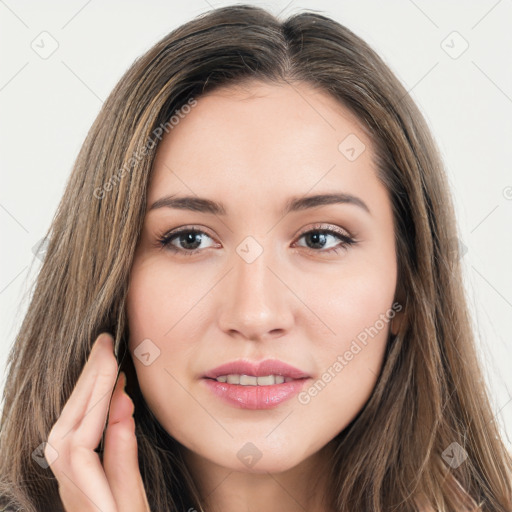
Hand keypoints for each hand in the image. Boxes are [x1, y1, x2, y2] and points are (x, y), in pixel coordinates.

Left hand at [45, 333, 149, 510]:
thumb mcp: (133, 502)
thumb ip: (123, 456)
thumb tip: (121, 406)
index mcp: (83, 488)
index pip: (84, 430)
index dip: (99, 392)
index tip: (113, 359)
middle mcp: (67, 478)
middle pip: (71, 418)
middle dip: (89, 377)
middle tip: (104, 342)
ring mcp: (66, 473)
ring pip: (69, 419)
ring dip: (87, 384)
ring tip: (104, 356)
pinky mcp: (73, 467)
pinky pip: (74, 425)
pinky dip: (88, 401)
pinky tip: (103, 387)